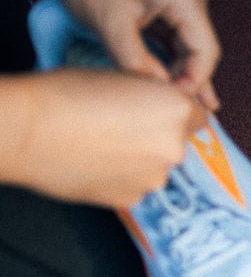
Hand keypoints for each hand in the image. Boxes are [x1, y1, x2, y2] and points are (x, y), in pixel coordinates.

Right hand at [8, 69, 206, 208]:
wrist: (27, 130)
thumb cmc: (64, 96)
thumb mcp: (120, 77)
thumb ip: (152, 96)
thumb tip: (159, 106)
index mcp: (176, 110)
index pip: (197, 116)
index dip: (174, 113)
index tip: (157, 113)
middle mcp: (174, 147)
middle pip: (176, 143)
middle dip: (155, 136)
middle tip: (118, 127)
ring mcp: (154, 178)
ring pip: (155, 166)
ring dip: (139, 159)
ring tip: (101, 145)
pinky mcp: (132, 199)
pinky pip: (135, 186)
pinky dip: (121, 178)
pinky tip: (95, 164)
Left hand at [37, 0, 220, 109]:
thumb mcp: (109, 21)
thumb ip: (137, 61)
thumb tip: (158, 91)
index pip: (205, 51)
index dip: (194, 82)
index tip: (176, 105)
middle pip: (202, 47)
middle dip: (191, 79)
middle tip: (189, 114)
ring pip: (190, 41)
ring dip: (182, 69)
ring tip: (189, 104)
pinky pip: (178, 31)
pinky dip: (173, 54)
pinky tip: (176, 77)